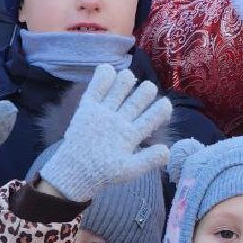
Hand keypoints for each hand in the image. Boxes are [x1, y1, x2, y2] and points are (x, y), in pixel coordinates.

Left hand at [39, 65, 172, 202]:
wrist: (74, 172)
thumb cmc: (104, 171)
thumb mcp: (131, 171)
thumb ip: (150, 159)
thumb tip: (169, 150)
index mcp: (131, 136)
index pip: (154, 116)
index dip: (163, 107)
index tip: (164, 104)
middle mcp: (118, 120)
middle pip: (139, 97)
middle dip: (148, 90)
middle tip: (147, 90)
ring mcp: (102, 112)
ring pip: (121, 86)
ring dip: (128, 79)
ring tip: (128, 79)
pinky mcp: (87, 108)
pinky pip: (96, 86)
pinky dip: (103, 75)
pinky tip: (109, 70)